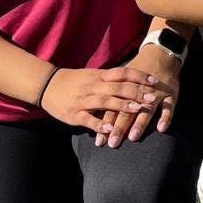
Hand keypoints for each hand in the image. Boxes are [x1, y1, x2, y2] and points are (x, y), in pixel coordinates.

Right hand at [39, 65, 174, 131]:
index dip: (139, 76)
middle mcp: (93, 86)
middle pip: (117, 87)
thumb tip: (133, 82)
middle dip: (136, 92)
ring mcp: (83, 100)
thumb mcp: (93, 75)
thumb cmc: (75, 81)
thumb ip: (110, 79)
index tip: (154, 81)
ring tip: (138, 109)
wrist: (47, 85)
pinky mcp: (74, 114)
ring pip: (105, 102)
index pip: (122, 73)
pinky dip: (99, 124)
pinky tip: (110, 129)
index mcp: (99, 76)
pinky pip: (88, 119)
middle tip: (152, 97)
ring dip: (122, 105)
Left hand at [99, 46, 183, 146]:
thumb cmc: (136, 71)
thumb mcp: (122, 81)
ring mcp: (156, 92)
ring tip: (133, 137)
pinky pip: (169, 106)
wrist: (159, 55)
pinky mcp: (171, 93)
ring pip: (148, 108)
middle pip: (128, 110)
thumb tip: (95, 118)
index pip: (113, 108)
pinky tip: (161, 129)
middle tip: (113, 143)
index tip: (100, 141)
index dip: (106, 124)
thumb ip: (111, 99)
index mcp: (125, 88)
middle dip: (120, 127)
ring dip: (140, 123)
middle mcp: (140, 91)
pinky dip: (166, 117)